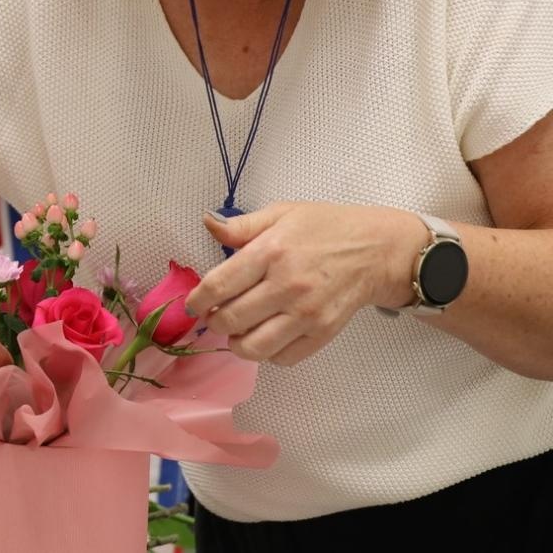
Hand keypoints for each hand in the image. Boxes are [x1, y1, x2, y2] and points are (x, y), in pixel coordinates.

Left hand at [187, 202, 429, 365]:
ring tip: (235, 332)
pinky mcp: (323, 333)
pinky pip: (283, 358)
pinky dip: (267, 354)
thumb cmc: (327, 228)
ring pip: (254, 347)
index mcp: (271, 252)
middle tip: (214, 317)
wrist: (378, 250)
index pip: (219, 285)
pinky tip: (265, 337)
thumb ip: (242, 225)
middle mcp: (286, 285)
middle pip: (231, 320)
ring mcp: (306, 313)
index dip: (198, 300)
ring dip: (236, 344)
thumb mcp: (283, 213)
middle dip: (213, 323)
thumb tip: (207, 223)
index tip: (193, 305)